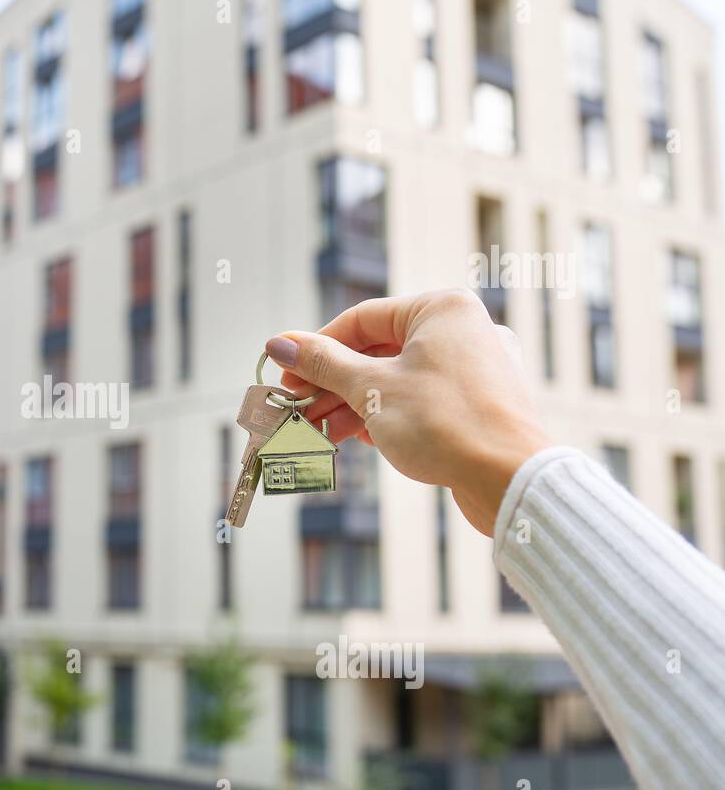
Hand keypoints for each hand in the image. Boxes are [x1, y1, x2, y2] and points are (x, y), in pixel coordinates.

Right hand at [264, 289, 553, 535]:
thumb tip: (279, 342)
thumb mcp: (370, 389)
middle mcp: (464, 330)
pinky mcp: (479, 404)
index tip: (285, 374)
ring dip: (354, 404)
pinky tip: (358, 438)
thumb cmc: (445, 423)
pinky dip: (387, 415)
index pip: (361, 319)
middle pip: (378, 350)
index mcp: (442, 309)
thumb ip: (322, 363)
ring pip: (398, 378)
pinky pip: (421, 400)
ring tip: (319, 430)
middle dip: (333, 383)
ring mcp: (475, 368)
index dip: (316, 348)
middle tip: (297, 406)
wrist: (509, 480)